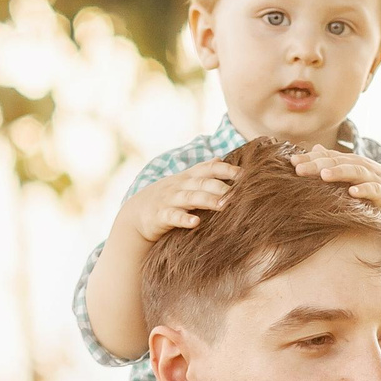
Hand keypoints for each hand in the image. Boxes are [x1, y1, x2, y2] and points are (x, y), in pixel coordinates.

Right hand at [118, 160, 235, 245]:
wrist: (137, 213)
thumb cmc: (167, 197)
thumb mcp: (183, 181)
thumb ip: (201, 171)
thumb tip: (218, 158)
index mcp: (188, 177)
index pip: (209, 168)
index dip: (226, 169)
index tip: (244, 174)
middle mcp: (180, 186)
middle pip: (202, 183)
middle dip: (221, 186)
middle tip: (240, 193)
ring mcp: (169, 200)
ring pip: (190, 197)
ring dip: (208, 200)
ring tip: (224, 206)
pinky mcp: (160, 216)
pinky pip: (173, 216)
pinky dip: (184, 219)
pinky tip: (195, 222)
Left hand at [292, 146, 380, 227]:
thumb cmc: (370, 184)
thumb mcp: (351, 171)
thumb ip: (333, 161)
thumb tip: (315, 148)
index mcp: (348, 162)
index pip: (325, 156)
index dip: (308, 158)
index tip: (290, 161)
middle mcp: (358, 166)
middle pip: (335, 161)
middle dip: (316, 164)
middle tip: (298, 168)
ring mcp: (371, 178)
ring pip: (354, 171)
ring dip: (339, 172)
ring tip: (323, 175)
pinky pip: (373, 190)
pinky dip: (363, 190)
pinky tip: (353, 192)